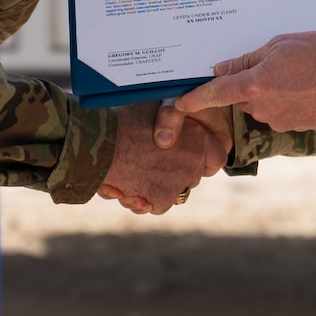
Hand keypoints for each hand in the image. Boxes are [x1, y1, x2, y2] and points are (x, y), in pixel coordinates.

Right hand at [98, 101, 225, 214]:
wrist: (98, 140)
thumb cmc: (120, 119)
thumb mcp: (153, 110)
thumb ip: (170, 119)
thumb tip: (173, 121)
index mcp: (196, 134)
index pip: (217, 156)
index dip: (203, 159)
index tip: (187, 158)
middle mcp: (193, 158)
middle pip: (193, 175)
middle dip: (176, 173)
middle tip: (152, 163)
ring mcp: (179, 180)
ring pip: (175, 191)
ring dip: (159, 187)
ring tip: (134, 173)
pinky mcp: (162, 198)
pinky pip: (158, 205)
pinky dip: (144, 201)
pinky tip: (127, 186)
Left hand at [172, 31, 315, 131]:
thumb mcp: (283, 44)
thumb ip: (249, 58)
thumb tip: (223, 69)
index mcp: (256, 84)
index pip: (215, 93)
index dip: (195, 98)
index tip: (179, 103)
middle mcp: (263, 107)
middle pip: (241, 96)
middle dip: (249, 82)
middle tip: (275, 62)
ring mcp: (279, 120)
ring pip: (261, 104)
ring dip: (270, 90)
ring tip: (298, 72)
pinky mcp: (295, 127)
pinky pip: (280, 112)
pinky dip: (287, 100)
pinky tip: (306, 86)